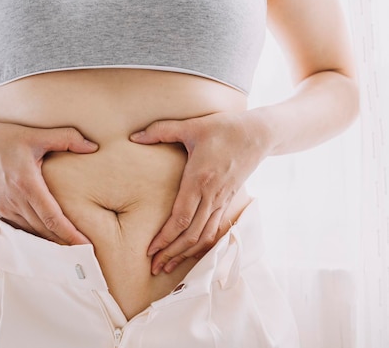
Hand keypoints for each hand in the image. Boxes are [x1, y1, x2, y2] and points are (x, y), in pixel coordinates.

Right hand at [0, 121, 98, 244]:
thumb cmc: (9, 137)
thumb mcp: (38, 134)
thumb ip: (68, 138)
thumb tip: (93, 147)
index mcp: (27, 183)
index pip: (52, 217)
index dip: (70, 234)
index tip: (86, 245)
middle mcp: (14, 199)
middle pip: (44, 230)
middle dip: (65, 243)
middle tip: (85, 254)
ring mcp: (4, 206)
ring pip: (32, 231)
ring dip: (51, 241)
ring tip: (71, 250)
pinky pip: (21, 227)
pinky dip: (36, 234)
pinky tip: (50, 239)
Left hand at [130, 111, 269, 274]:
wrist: (260, 133)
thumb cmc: (224, 128)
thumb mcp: (191, 125)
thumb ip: (161, 130)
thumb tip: (134, 137)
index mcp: (199, 180)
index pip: (180, 218)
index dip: (165, 238)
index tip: (150, 250)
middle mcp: (212, 195)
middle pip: (191, 234)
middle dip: (171, 253)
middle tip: (153, 267)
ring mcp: (222, 200)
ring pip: (204, 236)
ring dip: (186, 254)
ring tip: (167, 266)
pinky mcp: (228, 201)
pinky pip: (214, 230)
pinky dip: (201, 245)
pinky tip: (190, 253)